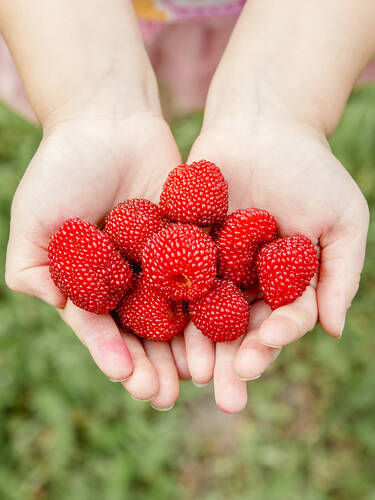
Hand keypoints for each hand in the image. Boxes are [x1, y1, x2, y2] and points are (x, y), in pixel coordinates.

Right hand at [5, 111, 190, 408]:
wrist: (108, 121)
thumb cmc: (63, 168)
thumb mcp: (35, 222)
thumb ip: (35, 272)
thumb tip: (62, 310)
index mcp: (94, 284)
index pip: (106, 330)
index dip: (115, 355)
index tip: (129, 379)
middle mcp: (132, 280)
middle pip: (146, 332)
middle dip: (155, 364)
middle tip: (167, 394)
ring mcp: (166, 262)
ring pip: (181, 313)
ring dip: (189, 346)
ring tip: (201, 375)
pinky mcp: (195, 241)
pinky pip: (207, 275)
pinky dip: (216, 302)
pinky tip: (228, 327)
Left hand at [184, 113, 368, 412]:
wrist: (261, 124)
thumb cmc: (309, 168)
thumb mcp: (342, 219)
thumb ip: (339, 274)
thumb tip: (332, 331)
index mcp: (284, 282)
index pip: (281, 321)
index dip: (275, 339)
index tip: (266, 352)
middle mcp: (247, 281)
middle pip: (240, 329)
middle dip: (235, 361)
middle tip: (225, 395)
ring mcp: (212, 266)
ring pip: (204, 314)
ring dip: (199, 346)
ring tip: (192, 375)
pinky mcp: (182, 248)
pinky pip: (175, 279)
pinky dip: (169, 304)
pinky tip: (158, 329)